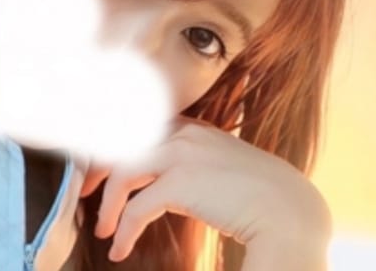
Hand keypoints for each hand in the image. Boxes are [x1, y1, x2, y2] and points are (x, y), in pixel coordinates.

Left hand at [81, 116, 331, 269]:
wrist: (289, 210)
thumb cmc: (258, 192)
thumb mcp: (218, 165)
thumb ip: (191, 164)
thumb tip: (163, 184)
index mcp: (191, 127)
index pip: (139, 128)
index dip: (115, 147)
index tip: (101, 167)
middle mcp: (182, 134)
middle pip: (123, 143)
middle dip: (99, 167)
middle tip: (86, 190)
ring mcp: (181, 154)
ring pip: (124, 172)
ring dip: (108, 204)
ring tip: (103, 228)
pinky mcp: (181, 183)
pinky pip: (138, 207)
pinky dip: (124, 228)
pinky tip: (120, 247)